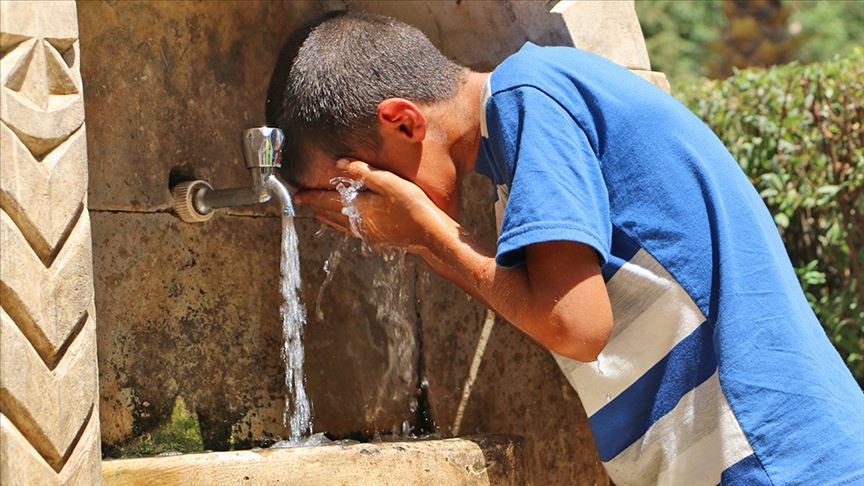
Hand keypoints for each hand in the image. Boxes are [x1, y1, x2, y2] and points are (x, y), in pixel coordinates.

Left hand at [293, 160, 453, 254]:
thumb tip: (341, 163)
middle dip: (315, 207)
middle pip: (330, 214)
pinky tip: (344, 225)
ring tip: (317, 214)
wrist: (429, 233)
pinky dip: (340, 226)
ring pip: (339, 225)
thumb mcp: (388, 182)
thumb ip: (363, 172)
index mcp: (358, 208)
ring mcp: (367, 233)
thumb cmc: (412, 206)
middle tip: (301, 202)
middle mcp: (358, 223)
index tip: (297, 195)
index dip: (311, 197)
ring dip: (326, 218)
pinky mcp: (377, 238)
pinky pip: (351, 231)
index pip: (327, 201)